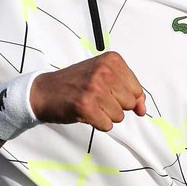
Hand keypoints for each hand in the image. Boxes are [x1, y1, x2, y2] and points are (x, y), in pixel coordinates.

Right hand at [30, 51, 146, 130]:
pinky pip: (107, 125)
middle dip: (115, 106)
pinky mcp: (86, 106)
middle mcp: (104, 71)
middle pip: (129, 103)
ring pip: (119, 116)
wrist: (44, 91)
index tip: (109, 93)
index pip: (137, 89)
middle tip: (96, 98)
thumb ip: (128, 91)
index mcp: (112, 60)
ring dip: (105, 115)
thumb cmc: (74, 84)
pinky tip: (85, 112)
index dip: (125, 97)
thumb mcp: (104, 77)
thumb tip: (142, 110)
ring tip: (90, 104)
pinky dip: (97, 123)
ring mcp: (94, 88)